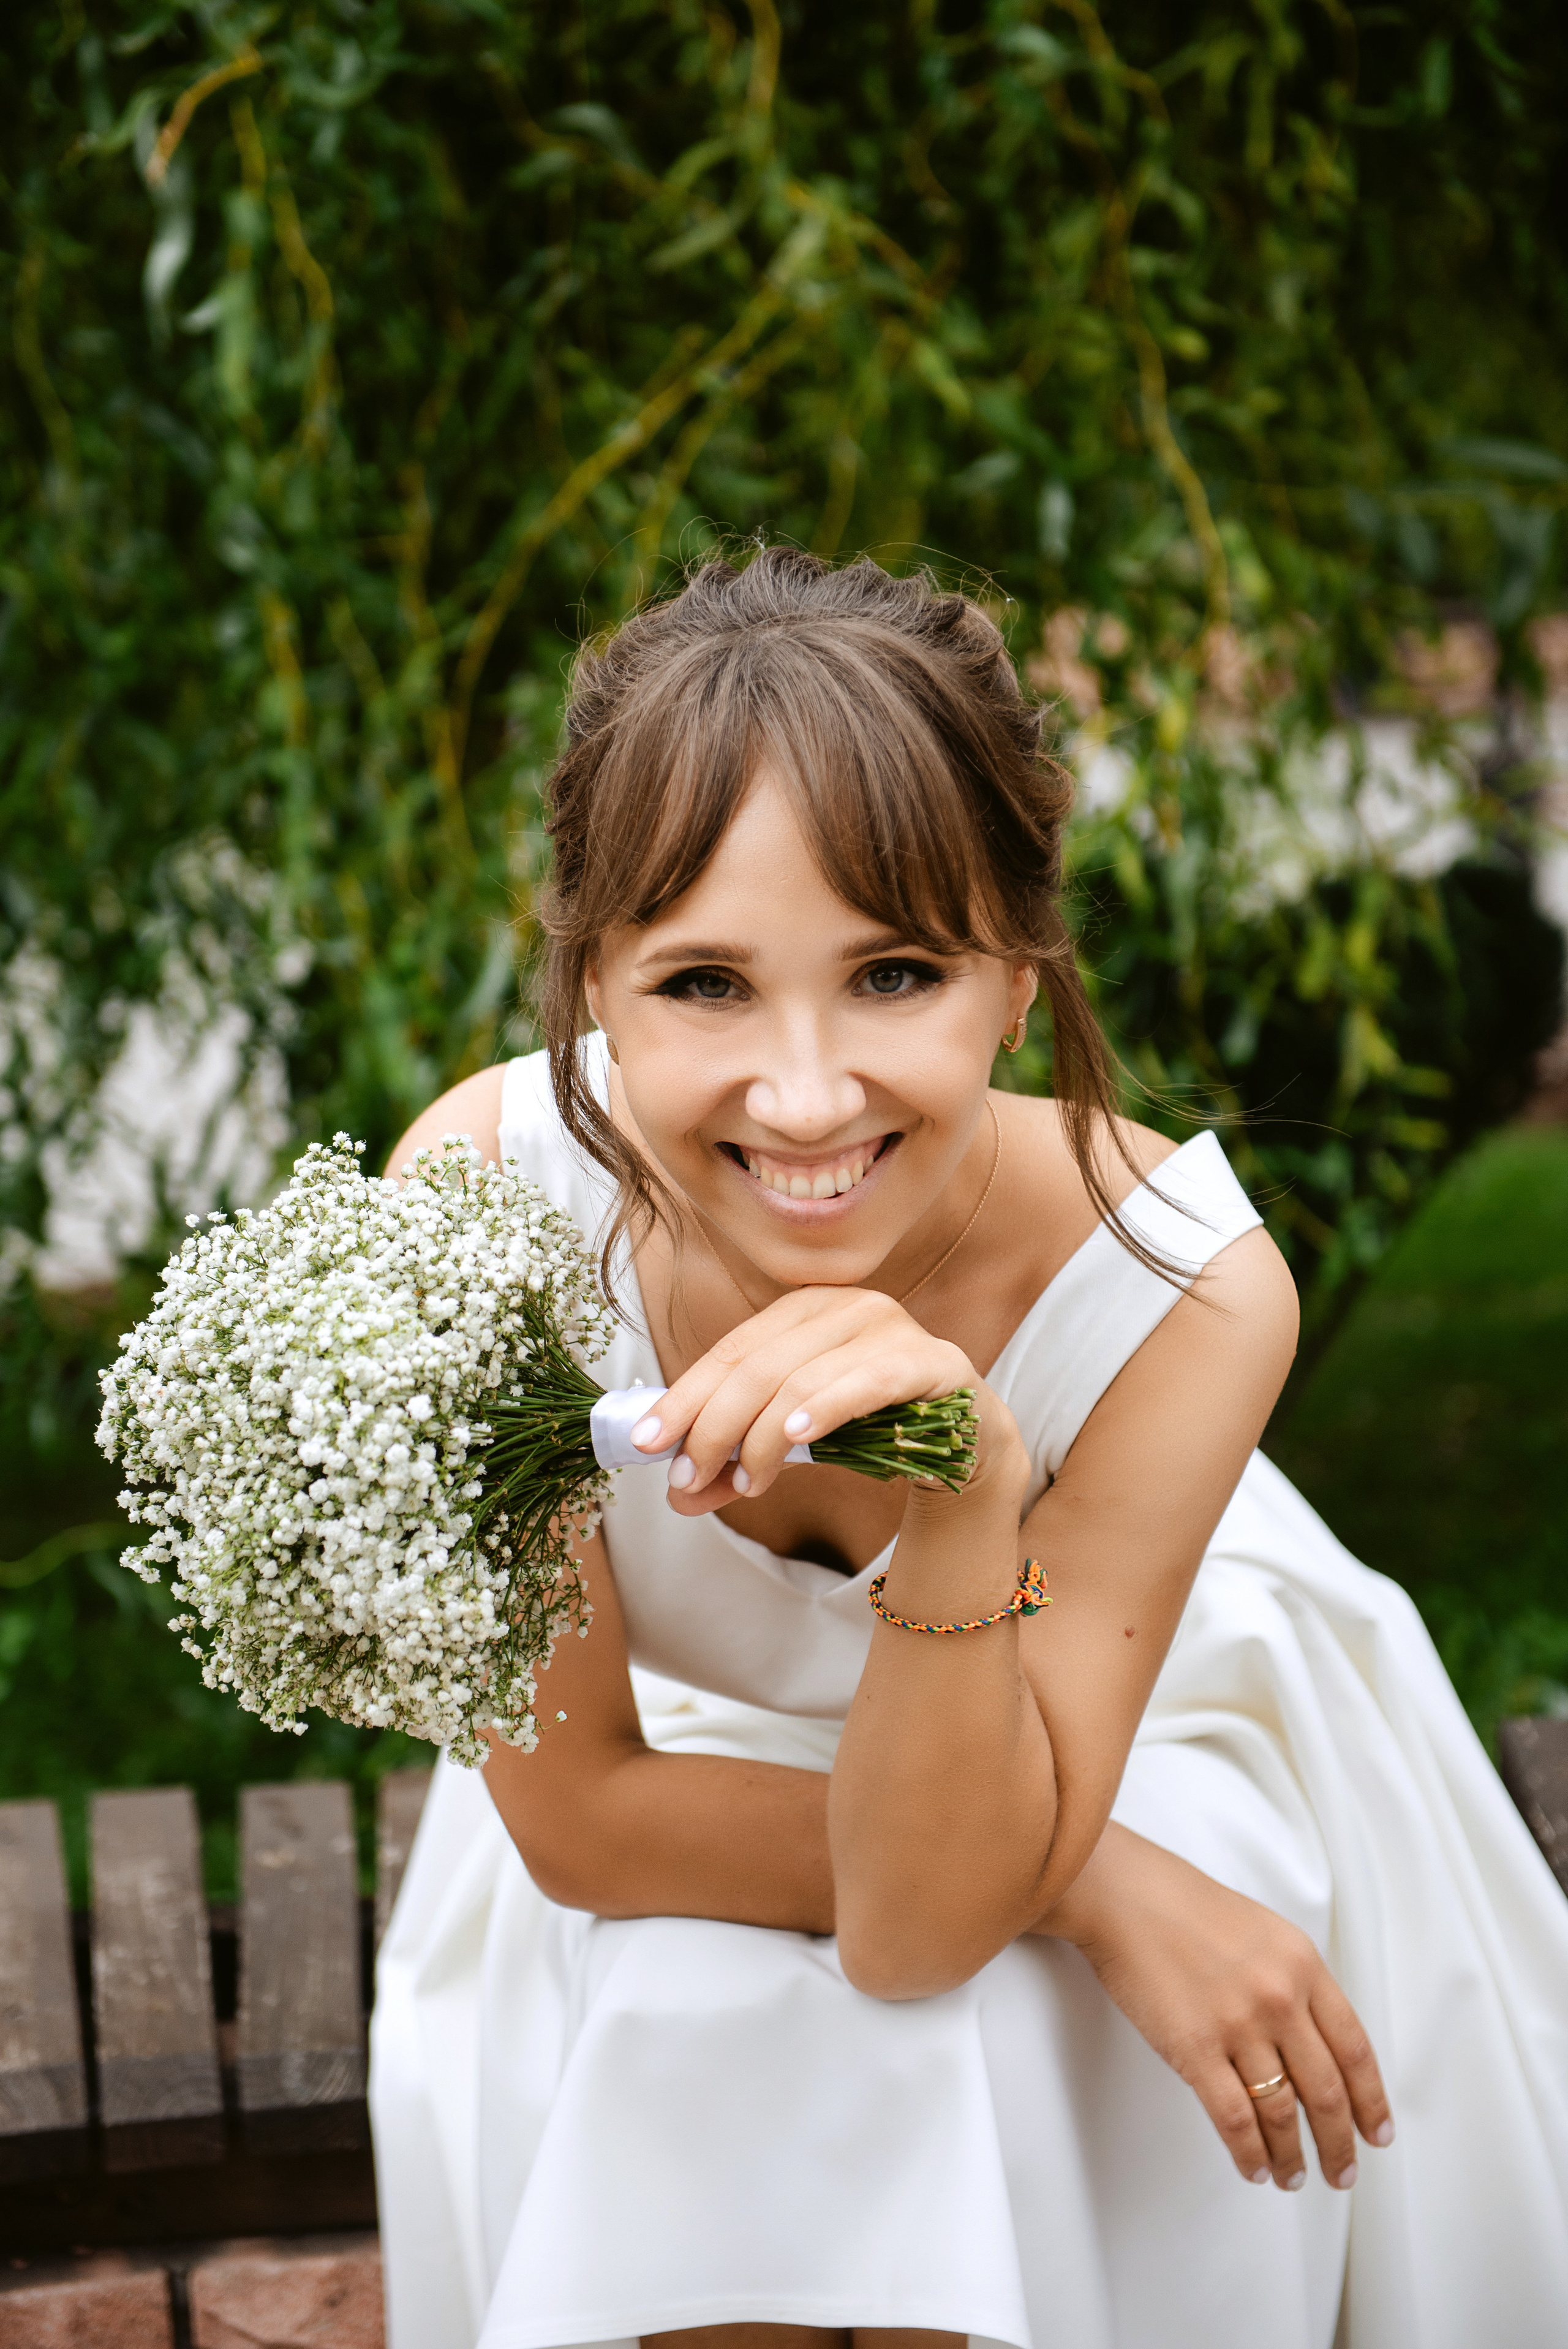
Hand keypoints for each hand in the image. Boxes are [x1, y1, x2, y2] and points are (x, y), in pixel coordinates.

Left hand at [629, 1284, 1023, 1514]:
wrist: (968, 1444)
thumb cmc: (875, 1433)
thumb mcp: (795, 1445)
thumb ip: (739, 1463)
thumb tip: (678, 1496)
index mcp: (804, 1312)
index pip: (729, 1352)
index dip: (682, 1398)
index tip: (645, 1445)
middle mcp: (845, 1306)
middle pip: (756, 1366)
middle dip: (712, 1427)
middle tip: (687, 1480)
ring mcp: (891, 1328)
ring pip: (801, 1378)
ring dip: (761, 1437)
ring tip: (744, 1484)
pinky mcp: (932, 1361)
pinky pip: (868, 1381)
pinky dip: (826, 1407)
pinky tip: (796, 1435)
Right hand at [1035, 1824, 1393, 2191]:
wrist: (1127, 1896)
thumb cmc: (1187, 1909)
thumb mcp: (1266, 1934)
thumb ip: (1297, 1984)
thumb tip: (1314, 2048)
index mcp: (1304, 1966)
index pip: (1354, 2050)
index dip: (1371, 2102)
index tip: (1375, 2134)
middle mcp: (1281, 1998)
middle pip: (1326, 2092)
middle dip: (1339, 2144)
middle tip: (1342, 2174)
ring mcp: (1239, 2025)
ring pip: (1282, 2114)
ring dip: (1292, 2157)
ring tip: (1292, 2177)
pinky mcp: (1195, 2049)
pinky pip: (1234, 2119)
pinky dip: (1249, 2153)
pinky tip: (1254, 2167)